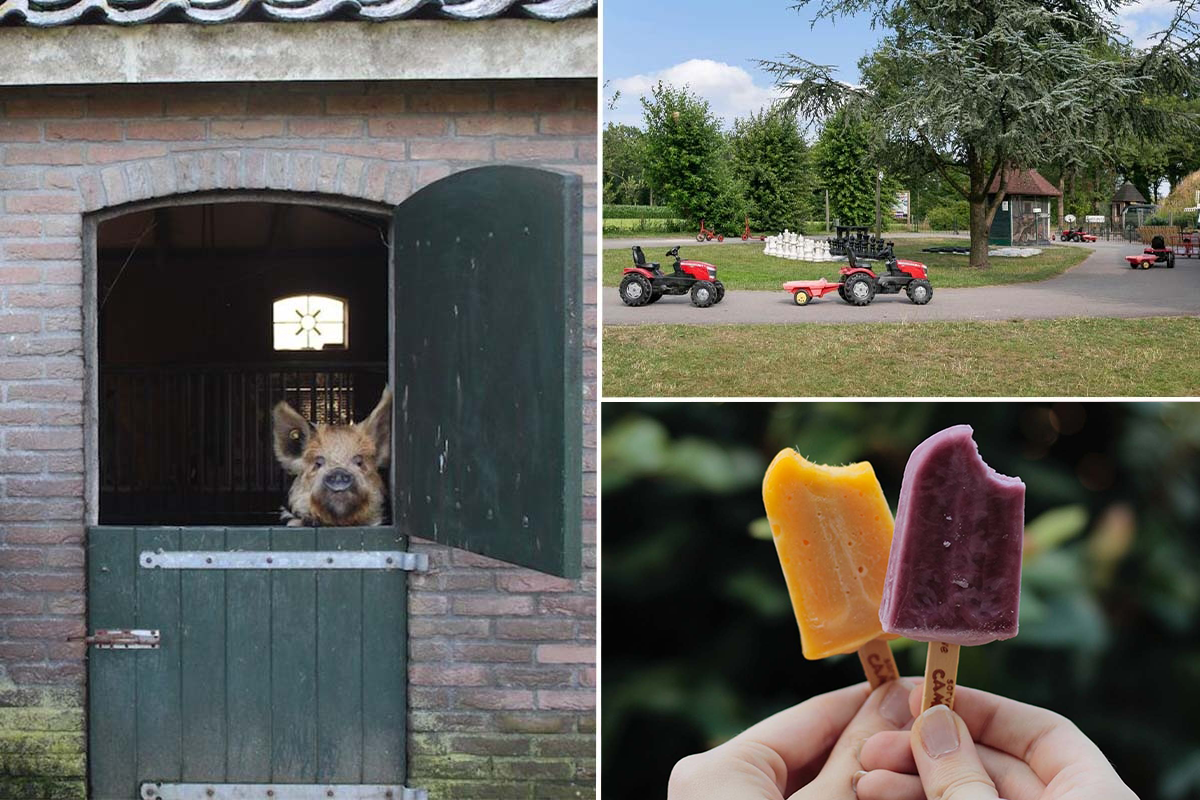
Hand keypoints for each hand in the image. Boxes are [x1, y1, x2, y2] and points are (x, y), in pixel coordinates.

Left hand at [668, 678, 917, 799]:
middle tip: (932, 739)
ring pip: (816, 786)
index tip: (923, 695)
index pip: (810, 716)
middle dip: (873, 750)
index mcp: (718, 767)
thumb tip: (898, 694)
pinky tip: (889, 793)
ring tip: (920, 770)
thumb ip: (856, 756)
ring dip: (865, 782)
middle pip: (814, 754)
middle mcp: (716, 786)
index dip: (871, 704)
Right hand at [855, 685, 1138, 799]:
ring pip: (967, 796)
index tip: (924, 698)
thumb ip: (963, 780)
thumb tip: (933, 720)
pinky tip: (878, 798)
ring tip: (864, 780)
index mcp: (1095, 799)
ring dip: (912, 783)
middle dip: (928, 751)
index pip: (1044, 733)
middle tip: (874, 745)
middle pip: (995, 765)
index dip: (981, 708)